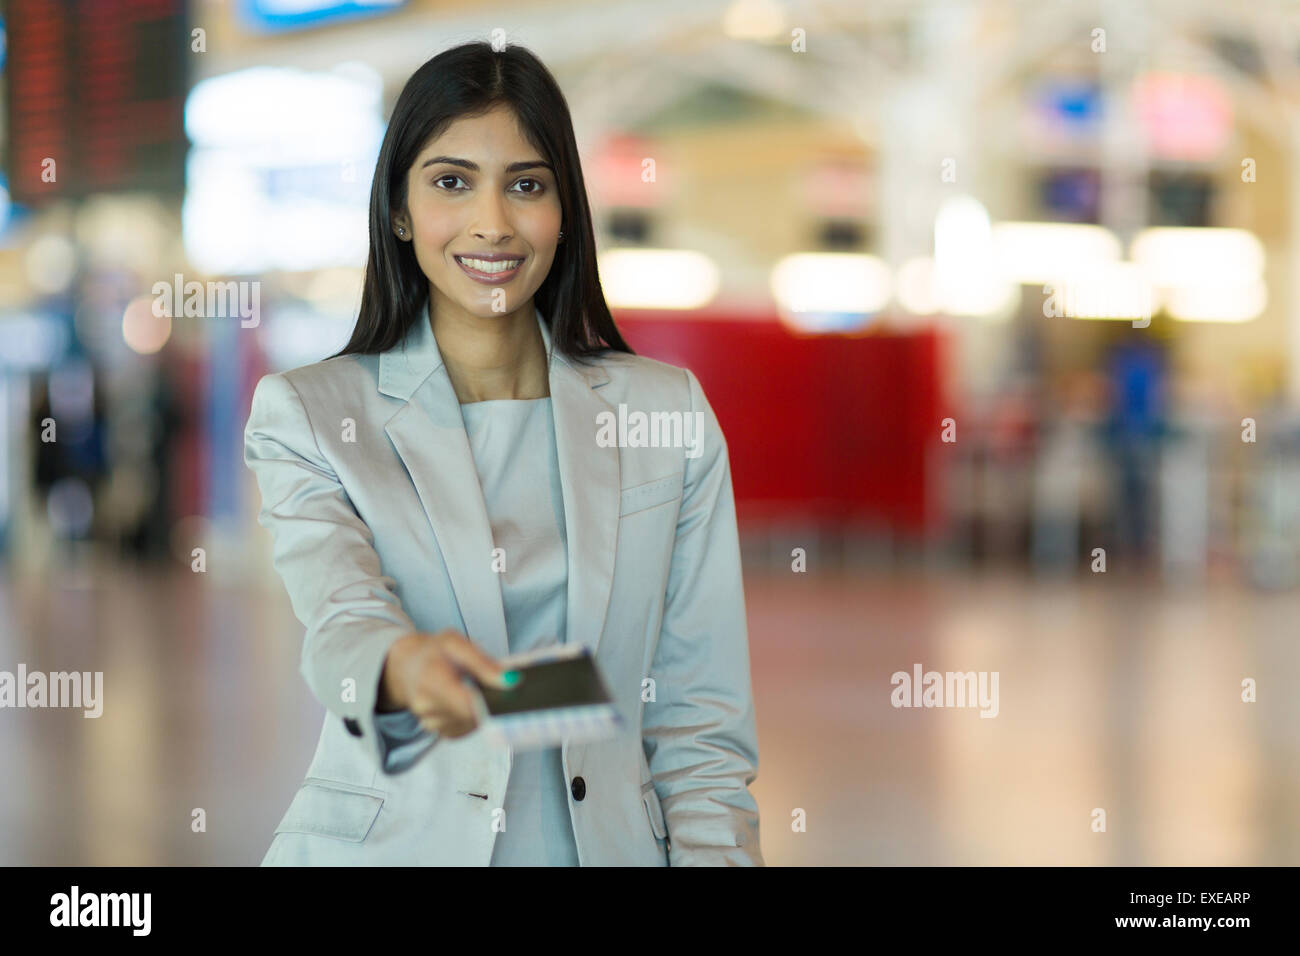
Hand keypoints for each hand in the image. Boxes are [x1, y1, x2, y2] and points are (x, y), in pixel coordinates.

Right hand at [378, 630, 514, 737]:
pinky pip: (466, 729)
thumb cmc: (433, 652)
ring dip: (479, 709)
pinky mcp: (439, 731)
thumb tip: (510, 680)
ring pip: (471, 724)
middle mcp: (427, 705)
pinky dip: (472, 717)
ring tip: (470, 689)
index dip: (489, 703)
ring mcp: (430, 722)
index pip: (466, 704)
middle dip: (487, 702)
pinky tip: (466, 701)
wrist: (407, 667)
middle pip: (472, 716)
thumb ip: (483, 663)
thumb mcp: (456, 643)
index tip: (505, 696)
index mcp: (432, 678)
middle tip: (487, 684)